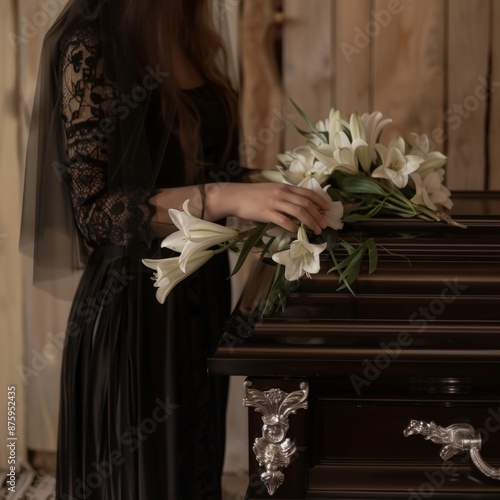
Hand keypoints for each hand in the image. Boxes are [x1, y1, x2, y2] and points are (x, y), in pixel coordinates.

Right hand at [205, 182, 329, 234]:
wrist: (235, 196)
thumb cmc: (253, 195)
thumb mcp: (272, 190)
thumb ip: (285, 196)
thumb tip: (299, 206)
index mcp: (285, 187)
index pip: (307, 193)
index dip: (320, 201)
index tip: (328, 209)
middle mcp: (282, 193)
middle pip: (306, 203)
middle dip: (318, 215)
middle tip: (325, 224)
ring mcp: (274, 202)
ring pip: (298, 211)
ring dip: (310, 222)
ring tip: (316, 230)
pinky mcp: (266, 212)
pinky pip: (283, 220)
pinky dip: (293, 226)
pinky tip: (297, 231)